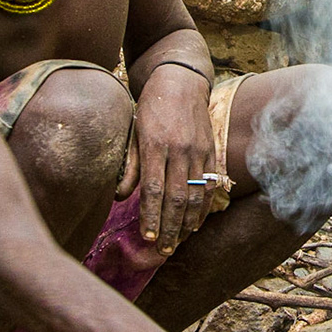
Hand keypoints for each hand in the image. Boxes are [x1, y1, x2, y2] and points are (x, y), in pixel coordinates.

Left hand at [124, 63, 217, 254]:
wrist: (180, 82)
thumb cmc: (151, 108)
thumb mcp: (133, 132)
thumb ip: (129, 165)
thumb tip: (120, 196)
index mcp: (156, 145)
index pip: (154, 189)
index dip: (152, 216)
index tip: (148, 237)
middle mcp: (179, 150)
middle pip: (176, 198)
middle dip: (170, 228)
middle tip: (164, 250)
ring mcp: (199, 151)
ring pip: (196, 194)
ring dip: (188, 222)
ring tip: (179, 241)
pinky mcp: (211, 150)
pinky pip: (210, 184)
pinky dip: (204, 207)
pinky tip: (197, 222)